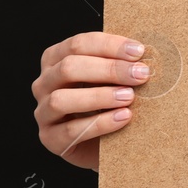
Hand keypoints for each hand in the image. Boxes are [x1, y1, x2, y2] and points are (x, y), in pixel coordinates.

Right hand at [32, 32, 151, 170]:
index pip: (78, 44)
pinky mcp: (50, 138)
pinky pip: (70, 131)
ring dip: (99, 96)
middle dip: (109, 69)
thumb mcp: (114, 78)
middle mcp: (44, 83)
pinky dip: (100, 123)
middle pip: (69, 68)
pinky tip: (124, 117)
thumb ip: (122, 63)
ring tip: (129, 97)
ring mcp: (43, 112)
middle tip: (141, 74)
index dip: (109, 45)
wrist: (105, 143)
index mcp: (56, 60)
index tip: (139, 52)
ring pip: (61, 99)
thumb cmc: (111, 100)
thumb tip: (144, 52)